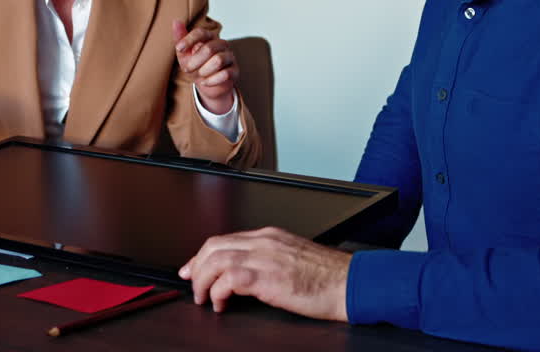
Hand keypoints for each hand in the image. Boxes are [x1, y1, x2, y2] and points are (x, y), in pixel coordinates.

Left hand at [172, 20, 238, 113]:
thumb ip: (180, 38)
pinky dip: (212, 80)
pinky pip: (225, 74)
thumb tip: (176, 21)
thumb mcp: (185, 54)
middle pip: (209, 48)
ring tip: (199, 75)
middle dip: (195, 61)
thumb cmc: (196, 65)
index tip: (179, 48)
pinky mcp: (235, 71)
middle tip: (187, 69)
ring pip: (218, 60)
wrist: (208, 84)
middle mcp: (222, 44)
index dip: (189, 40)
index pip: (201, 33)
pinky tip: (205, 82)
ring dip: (204, 70)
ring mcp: (230, 57)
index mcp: (209, 37)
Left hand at [178, 227, 349, 320]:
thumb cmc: (328, 277)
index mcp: (270, 236)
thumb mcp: (293, 259)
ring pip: (216, 260)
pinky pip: (228, 279)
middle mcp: (264, 242)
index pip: (226, 239)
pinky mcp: (267, 277)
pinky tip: (220, 304)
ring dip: (203, 280)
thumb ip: (270, 260)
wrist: (349, 283)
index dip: (204, 254)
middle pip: (214, 245)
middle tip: (190, 282)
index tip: (195, 267)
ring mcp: (265, 257)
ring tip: (203, 298)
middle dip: (196, 265)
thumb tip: (247, 275)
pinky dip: (217, 292)